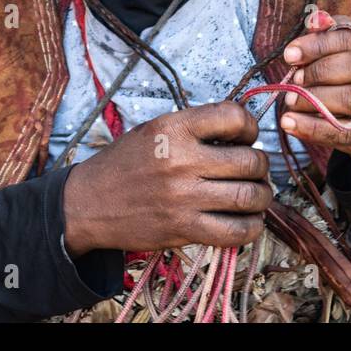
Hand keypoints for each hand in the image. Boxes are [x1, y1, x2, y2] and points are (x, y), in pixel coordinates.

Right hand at [62, 102, 272, 256]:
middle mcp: (181, 161)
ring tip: (255, 195)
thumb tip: (244, 133)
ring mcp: (183, 198)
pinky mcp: (184, 229)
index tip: (246, 136)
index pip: (234, 118)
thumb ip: (196, 127)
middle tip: (254, 170)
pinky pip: (236, 232)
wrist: (88, 203)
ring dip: (262, 196)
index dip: (250, 126)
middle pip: (250, 161)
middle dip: (261, 166)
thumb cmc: (125, 163)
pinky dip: (251, 227)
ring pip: (250, 197)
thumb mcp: (155, 130)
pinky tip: (247, 219)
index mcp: (174, 129)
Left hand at [280, 13, 350, 179]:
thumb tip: (313, 20)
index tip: (290, 54)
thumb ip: (329, 30)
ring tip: (290, 99)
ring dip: (313, 99)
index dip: (318, 45)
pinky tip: (290, 122)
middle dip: (318, 72)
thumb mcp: (346, 45)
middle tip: (293, 78)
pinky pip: (343, 131)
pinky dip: (313, 128)